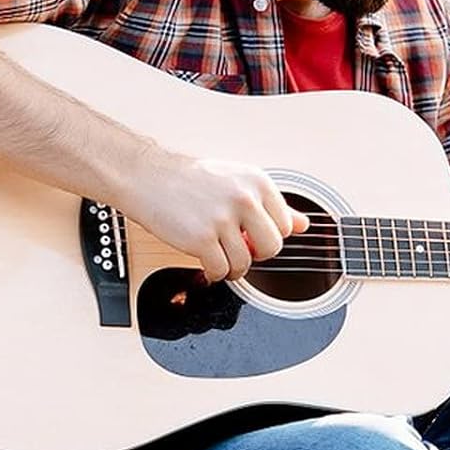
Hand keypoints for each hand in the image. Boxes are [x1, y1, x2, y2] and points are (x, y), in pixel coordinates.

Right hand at [121, 151, 308, 281]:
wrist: (147, 177)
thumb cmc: (189, 179)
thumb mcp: (237, 181)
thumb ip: (270, 204)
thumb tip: (302, 224)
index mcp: (256, 181)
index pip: (285, 225)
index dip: (268, 235)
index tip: (252, 235)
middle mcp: (244, 198)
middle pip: (272, 247)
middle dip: (256, 254)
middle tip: (238, 248)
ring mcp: (223, 219)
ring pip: (246, 263)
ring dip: (232, 268)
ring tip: (218, 256)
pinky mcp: (202, 238)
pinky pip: (220, 270)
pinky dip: (214, 273)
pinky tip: (205, 261)